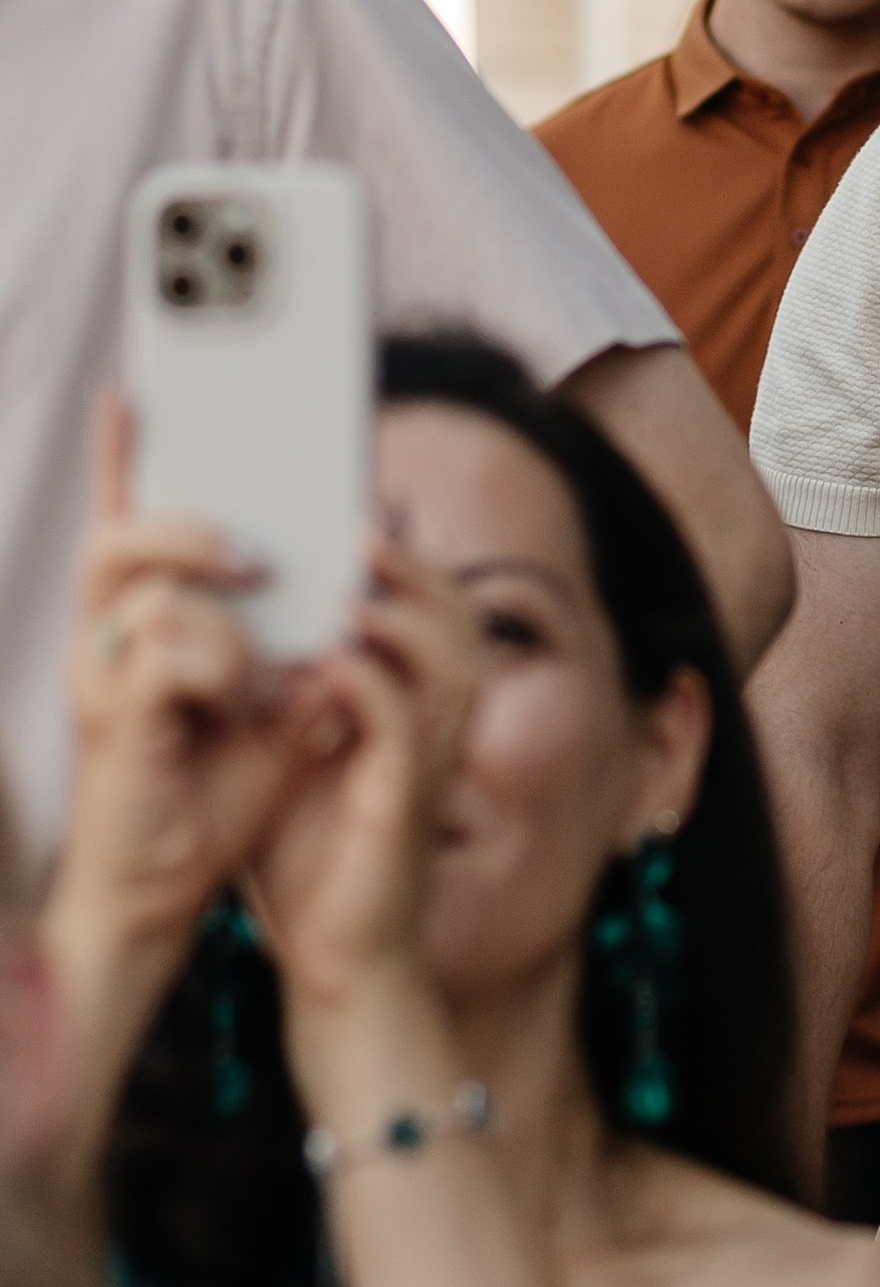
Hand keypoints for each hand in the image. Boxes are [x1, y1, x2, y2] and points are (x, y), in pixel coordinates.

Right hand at [54, 404, 307, 975]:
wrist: (161, 898)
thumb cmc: (211, 796)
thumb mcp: (281, 698)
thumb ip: (313, 626)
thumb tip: (373, 538)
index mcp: (139, 624)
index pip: (120, 521)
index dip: (120, 456)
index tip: (130, 388)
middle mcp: (103, 640)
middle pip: (116, 536)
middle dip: (191, 527)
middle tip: (261, 557)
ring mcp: (98, 679)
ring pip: (150, 592)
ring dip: (227, 627)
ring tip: (260, 676)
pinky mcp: (112, 720)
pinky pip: (169, 653)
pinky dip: (224, 672)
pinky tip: (244, 710)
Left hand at [250, 539, 483, 1030]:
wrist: (336, 963)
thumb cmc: (312, 862)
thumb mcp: (293, 752)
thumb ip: (291, 687)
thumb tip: (259, 621)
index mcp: (420, 709)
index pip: (441, 611)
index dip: (411, 558)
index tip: (361, 513)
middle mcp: (440, 730)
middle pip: (461, 620)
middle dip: (413, 568)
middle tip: (358, 532)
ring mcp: (431, 766)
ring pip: (451, 661)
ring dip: (401, 615)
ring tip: (348, 587)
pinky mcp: (407, 803)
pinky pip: (403, 725)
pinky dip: (366, 685)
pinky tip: (323, 668)